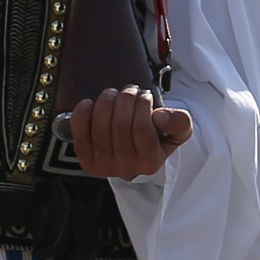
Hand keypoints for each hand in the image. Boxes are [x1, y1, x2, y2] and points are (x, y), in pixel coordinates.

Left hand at [67, 87, 193, 178]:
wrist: (133, 150)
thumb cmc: (156, 136)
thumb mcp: (177, 130)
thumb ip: (179, 122)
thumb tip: (159, 116)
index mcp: (150, 162)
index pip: (142, 128)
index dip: (142, 104)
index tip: (144, 95)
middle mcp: (127, 168)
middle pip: (120, 125)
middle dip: (125, 98)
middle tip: (130, 91)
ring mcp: (104, 166)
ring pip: (101, 125)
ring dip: (107, 101)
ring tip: (114, 95)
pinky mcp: (86, 160)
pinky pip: (80, 132)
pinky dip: (82, 113)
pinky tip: (90, 103)